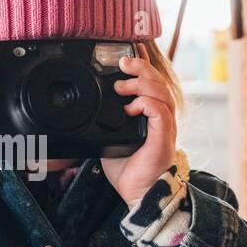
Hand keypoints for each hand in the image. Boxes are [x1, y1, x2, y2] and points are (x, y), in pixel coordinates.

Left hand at [100, 52, 177, 208]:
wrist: (139, 194)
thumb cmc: (127, 169)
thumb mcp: (108, 140)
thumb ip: (103, 123)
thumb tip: (80, 114)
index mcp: (151, 115)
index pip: (152, 83)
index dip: (144, 64)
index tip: (130, 52)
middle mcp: (162, 118)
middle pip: (159, 82)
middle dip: (142, 67)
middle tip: (123, 63)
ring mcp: (166, 127)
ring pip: (162, 92)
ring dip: (142, 84)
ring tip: (123, 86)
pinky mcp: (164, 137)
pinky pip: (161, 111)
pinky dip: (146, 104)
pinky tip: (131, 107)